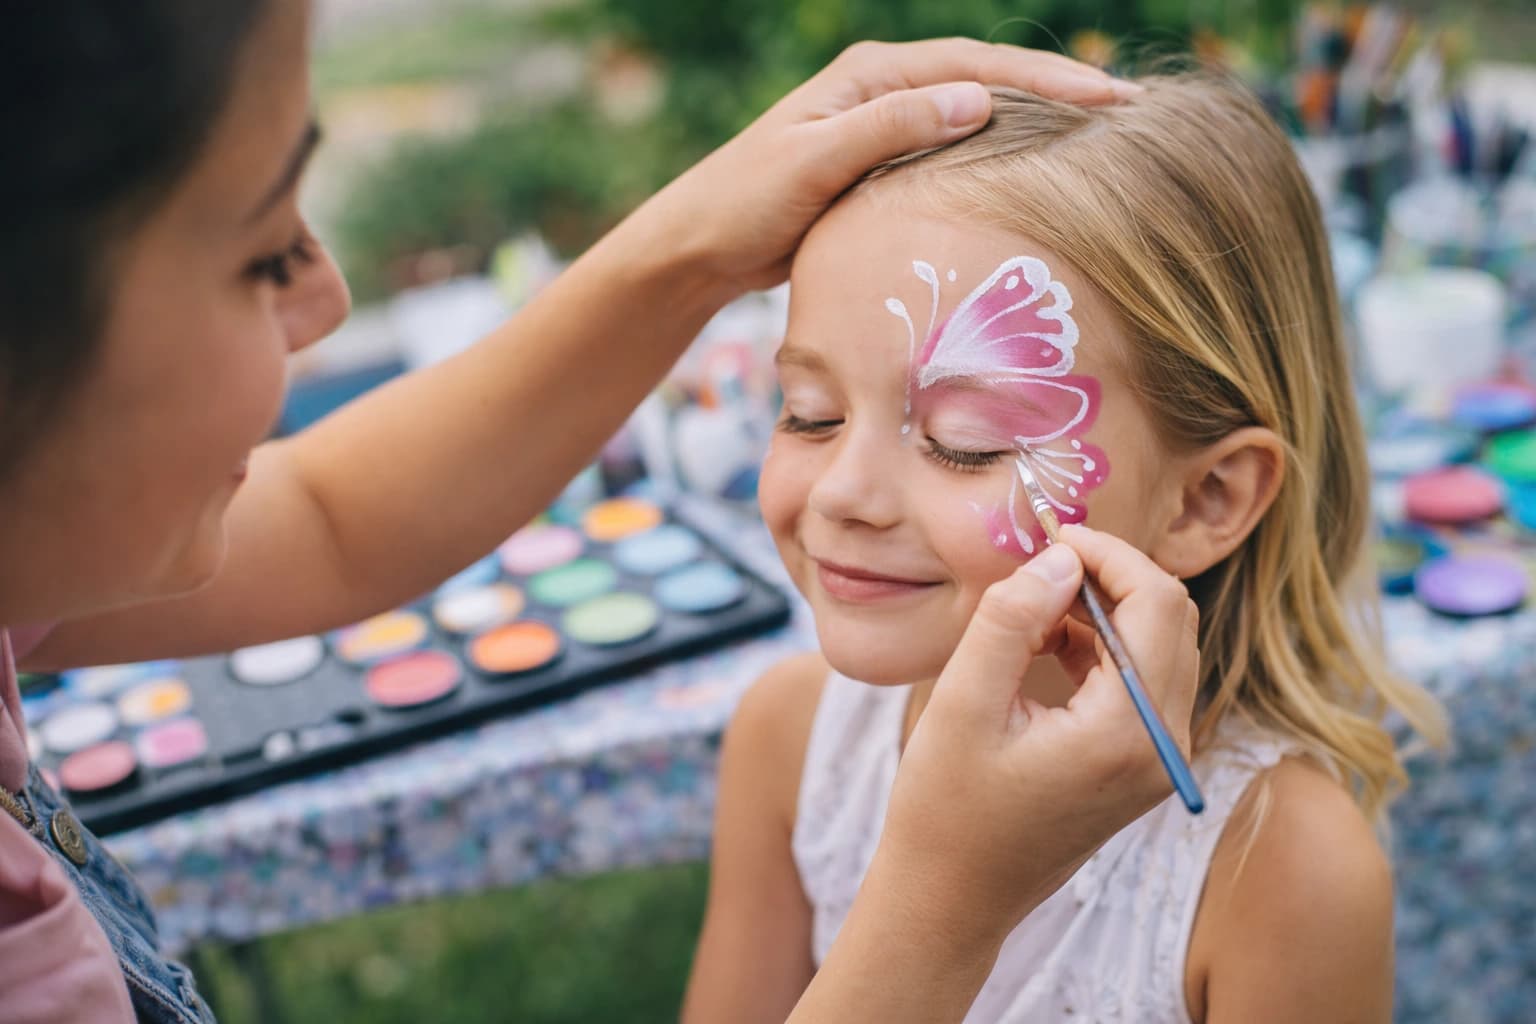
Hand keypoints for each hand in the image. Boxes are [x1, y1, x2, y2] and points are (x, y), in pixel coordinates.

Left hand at [636, 38, 1137, 296]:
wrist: (702, 245)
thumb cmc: (746, 201)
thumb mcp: (815, 162)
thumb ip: (890, 128)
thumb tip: (977, 100)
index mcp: (871, 75)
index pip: (976, 68)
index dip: (1046, 82)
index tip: (1108, 99)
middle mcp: (884, 92)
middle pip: (990, 84)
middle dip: (1060, 96)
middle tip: (1131, 111)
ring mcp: (886, 129)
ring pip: (979, 120)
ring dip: (1039, 127)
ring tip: (1105, 141)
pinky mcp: (885, 169)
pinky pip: (958, 158)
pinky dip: (1003, 162)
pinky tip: (1039, 182)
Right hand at [872, 525, 1198, 945]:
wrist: (951, 899)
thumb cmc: (945, 810)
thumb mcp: (963, 704)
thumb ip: (1012, 620)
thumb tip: (1060, 556)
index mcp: (1127, 733)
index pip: (1156, 605)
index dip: (1108, 554)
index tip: (1050, 534)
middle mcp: (1162, 747)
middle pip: (1170, 620)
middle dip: (1108, 576)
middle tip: (1039, 563)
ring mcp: (1157, 760)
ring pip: (1159, 645)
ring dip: (1102, 610)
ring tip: (1027, 612)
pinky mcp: (1140, 765)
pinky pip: (1141, 679)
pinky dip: (1100, 646)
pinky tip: (1042, 646)